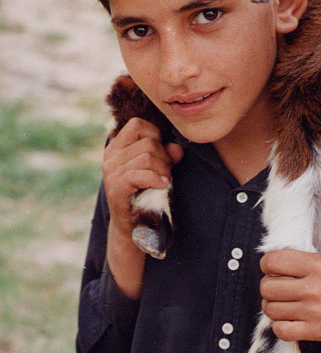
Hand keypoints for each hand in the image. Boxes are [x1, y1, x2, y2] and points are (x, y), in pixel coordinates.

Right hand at [103, 117, 182, 297]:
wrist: (134, 228)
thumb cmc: (147, 195)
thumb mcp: (158, 171)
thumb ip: (167, 156)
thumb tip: (177, 149)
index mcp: (117, 148)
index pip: (138, 125)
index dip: (155, 136)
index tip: (162, 155)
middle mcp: (111, 157)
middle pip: (148, 142)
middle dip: (164, 158)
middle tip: (165, 174)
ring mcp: (111, 173)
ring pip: (147, 156)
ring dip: (163, 169)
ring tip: (163, 182)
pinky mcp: (116, 189)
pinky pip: (138, 174)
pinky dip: (155, 178)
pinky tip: (162, 185)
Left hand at [260, 249, 320, 342]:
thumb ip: (311, 249)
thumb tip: (283, 243)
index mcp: (317, 265)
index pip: (273, 261)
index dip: (267, 264)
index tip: (272, 267)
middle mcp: (313, 288)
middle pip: (267, 287)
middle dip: (268, 285)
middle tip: (276, 286)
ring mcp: (314, 312)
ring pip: (271, 309)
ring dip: (272, 306)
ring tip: (281, 303)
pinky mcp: (316, 331)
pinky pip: (282, 331)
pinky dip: (280, 325)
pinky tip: (288, 319)